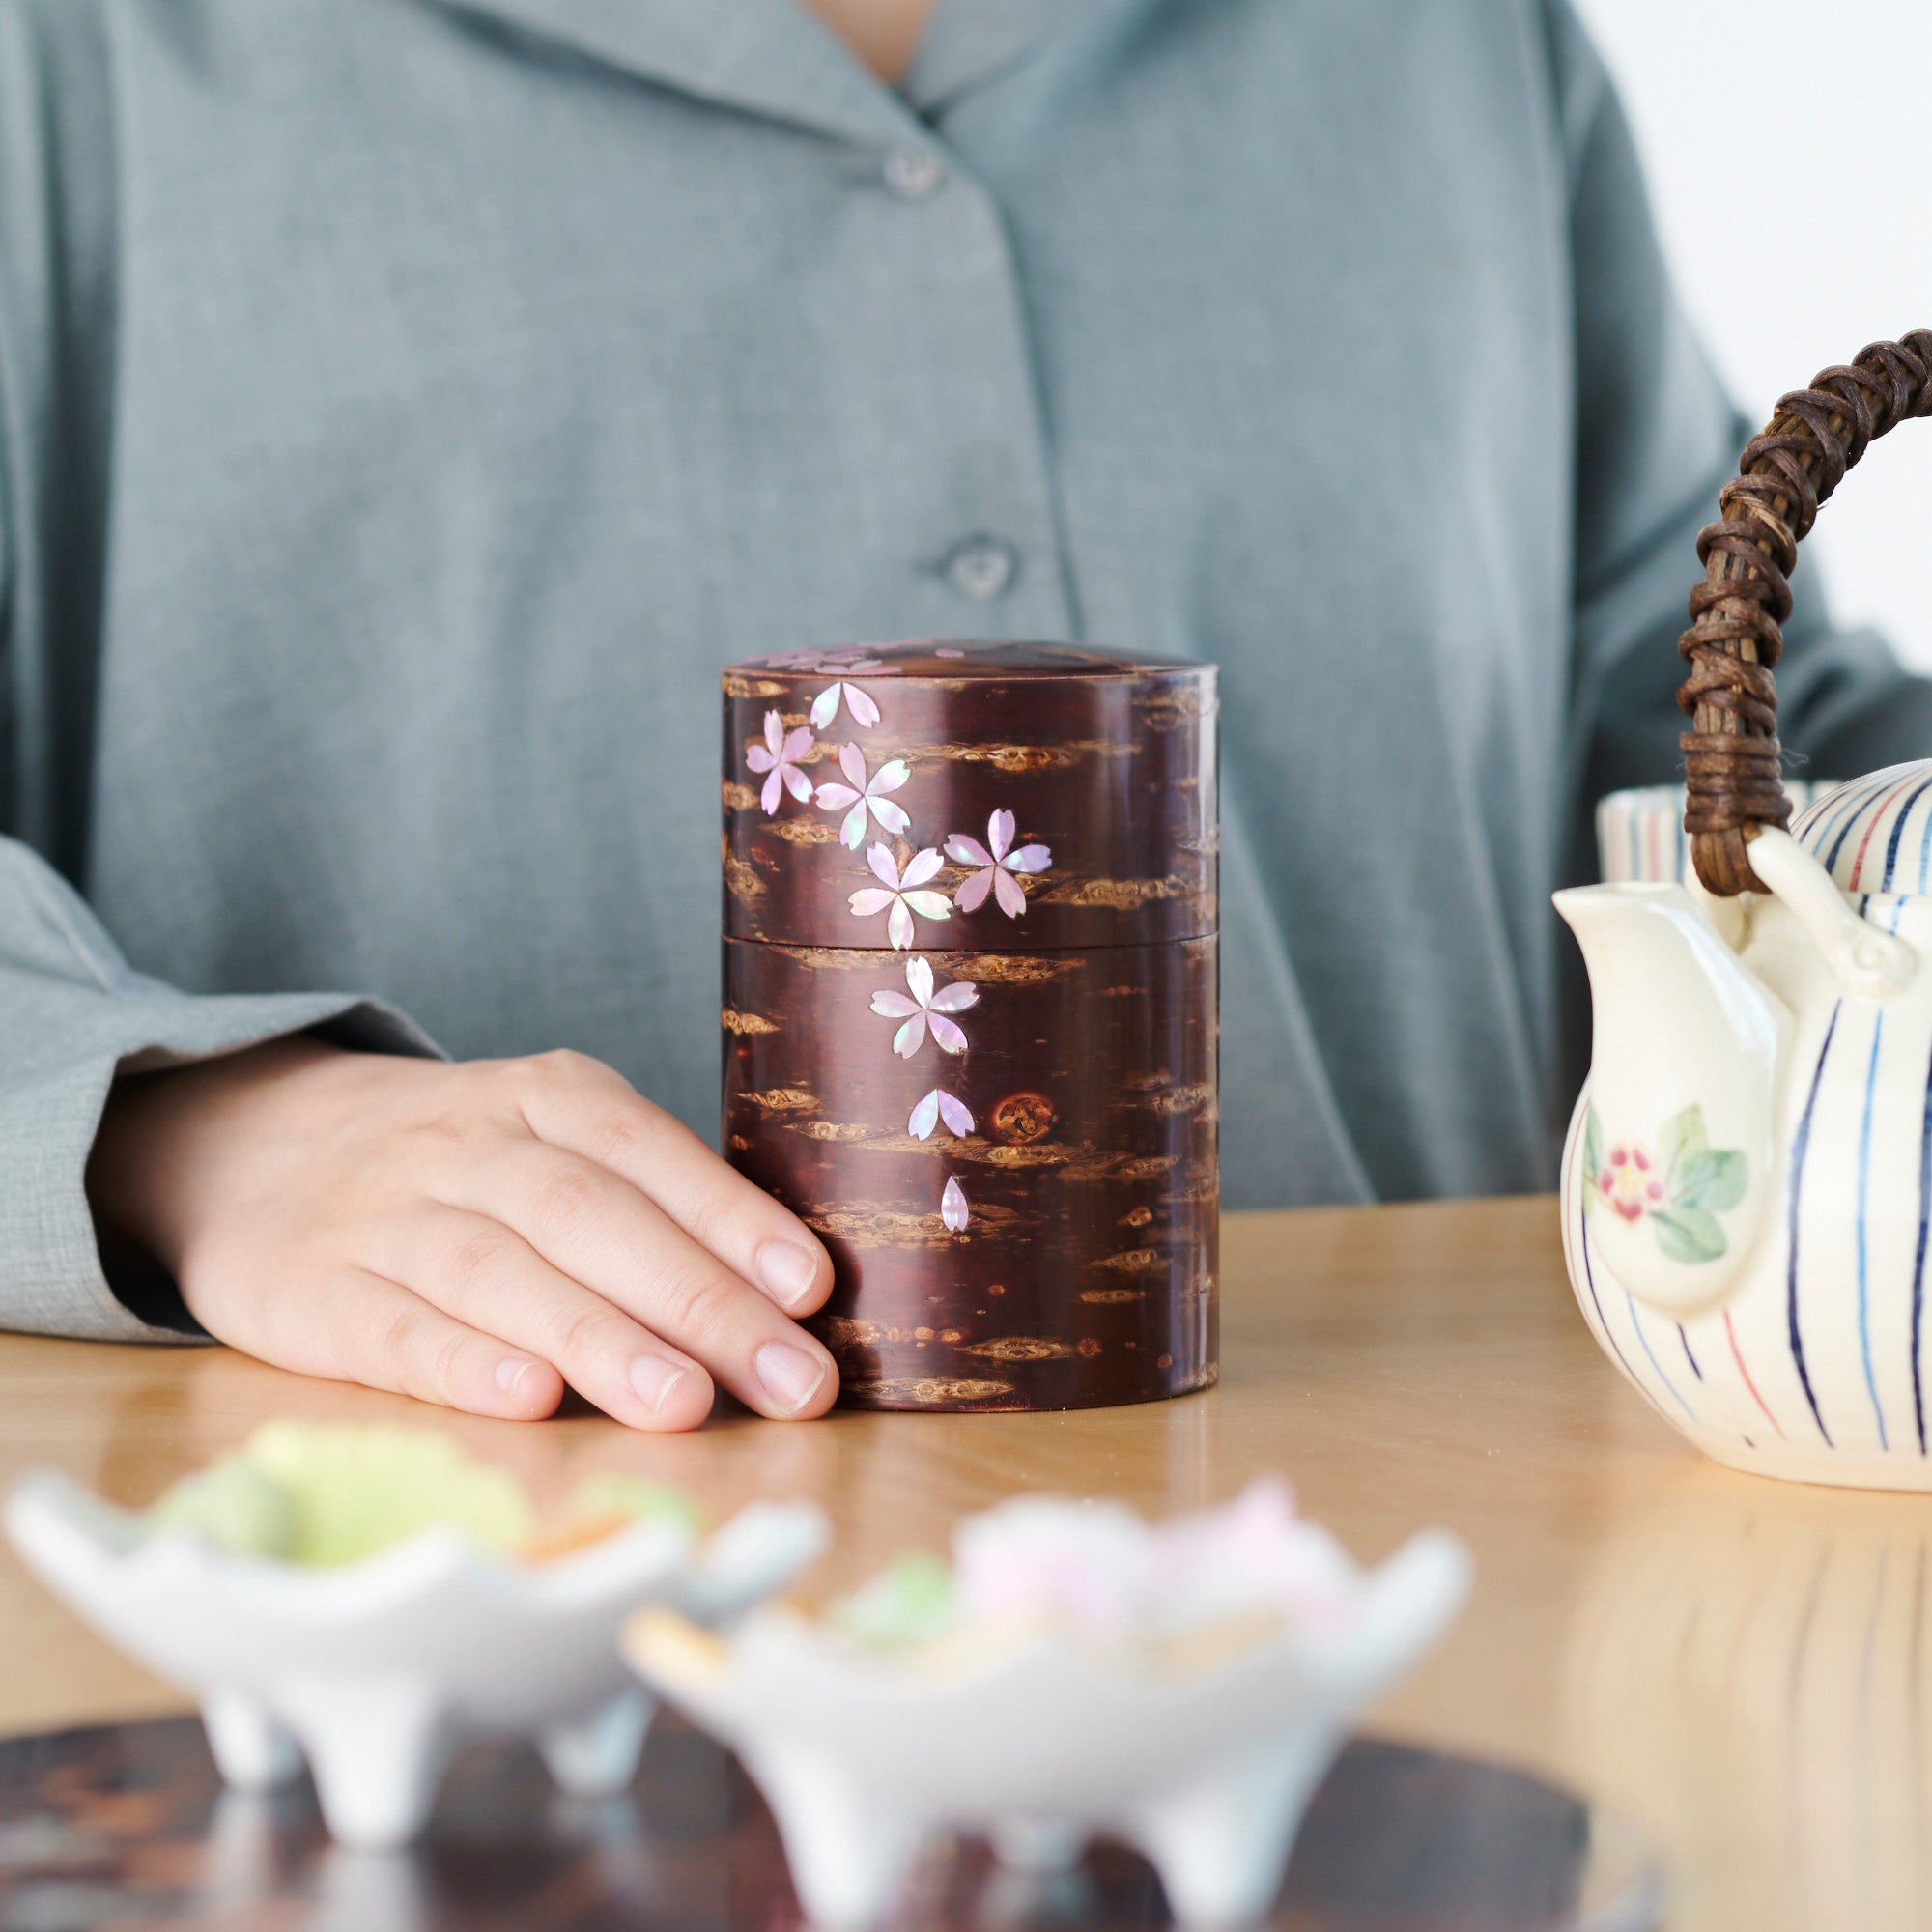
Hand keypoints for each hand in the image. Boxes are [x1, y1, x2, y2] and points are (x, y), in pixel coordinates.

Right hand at [86, 1040, 839, 1429]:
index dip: (735, 1219)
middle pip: (594, 1217)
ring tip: (688, 1406)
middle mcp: (469, 1145)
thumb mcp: (547, 1138)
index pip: (652, 1150)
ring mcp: (385, 1217)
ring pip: (501, 1272)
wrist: (249, 1145)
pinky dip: (461, 1363)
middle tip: (793, 1381)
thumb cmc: (456, 1165)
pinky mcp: (312, 1294)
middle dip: (703, 1301)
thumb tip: (790, 1293)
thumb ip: (649, 1201)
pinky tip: (530, 1400)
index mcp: (546, 1096)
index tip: (812, 1287)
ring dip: (601, 1340)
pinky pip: (393, 1327)